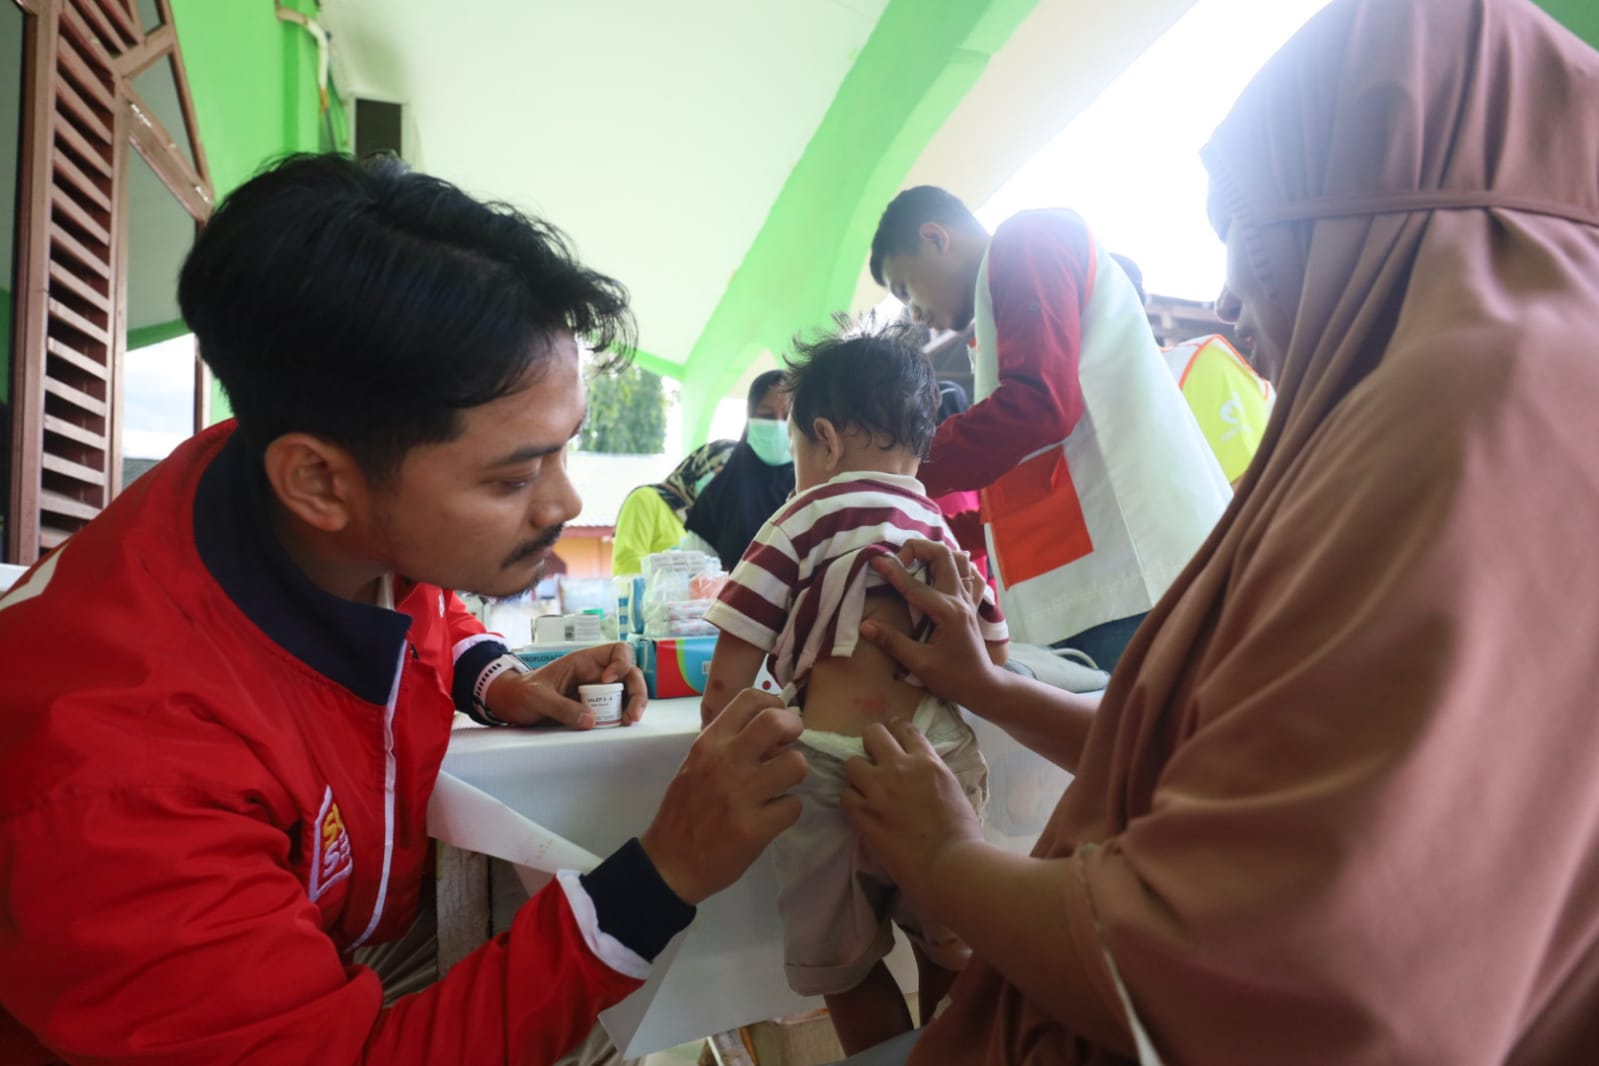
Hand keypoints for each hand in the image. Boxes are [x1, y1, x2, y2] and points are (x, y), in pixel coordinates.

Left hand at [485, 642, 646, 727]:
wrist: (513, 704)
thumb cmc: (523, 692)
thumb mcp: (538, 697)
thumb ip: (562, 708)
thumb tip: (591, 720)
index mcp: (584, 661)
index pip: (617, 651)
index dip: (621, 663)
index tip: (608, 681)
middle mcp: (596, 674)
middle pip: (630, 675)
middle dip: (637, 692)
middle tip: (631, 715)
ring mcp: (597, 691)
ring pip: (627, 693)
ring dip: (633, 706)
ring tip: (628, 722)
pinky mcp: (595, 708)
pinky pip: (616, 709)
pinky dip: (623, 716)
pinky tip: (620, 726)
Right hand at [640, 689, 805, 903]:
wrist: (669, 863)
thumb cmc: (685, 810)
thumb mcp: (696, 764)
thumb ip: (728, 744)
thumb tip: (773, 733)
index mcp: (709, 743)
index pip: (750, 698)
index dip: (775, 705)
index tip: (777, 722)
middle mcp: (724, 762)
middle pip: (776, 721)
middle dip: (794, 728)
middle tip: (790, 745)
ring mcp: (740, 795)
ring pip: (796, 764)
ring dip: (795, 773)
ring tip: (781, 785)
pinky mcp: (754, 828)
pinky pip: (794, 806)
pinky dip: (788, 810)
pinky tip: (773, 816)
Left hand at [842, 719, 984, 897]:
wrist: (950, 863)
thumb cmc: (962, 833)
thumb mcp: (953, 790)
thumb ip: (933, 776)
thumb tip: (921, 775)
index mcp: (927, 762)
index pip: (905, 730)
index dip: (895, 729)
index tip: (891, 733)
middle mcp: (899, 768)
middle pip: (872, 734)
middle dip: (870, 743)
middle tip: (873, 758)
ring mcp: (878, 790)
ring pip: (851, 763)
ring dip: (857, 774)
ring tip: (864, 787)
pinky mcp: (864, 814)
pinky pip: (845, 796)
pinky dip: (852, 801)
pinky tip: (861, 810)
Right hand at [859, 539, 1003, 710]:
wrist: (983, 687)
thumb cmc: (952, 678)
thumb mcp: (920, 664)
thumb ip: (893, 642)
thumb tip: (865, 626)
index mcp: (947, 612)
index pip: (914, 585)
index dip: (892, 571)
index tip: (875, 559)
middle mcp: (960, 599)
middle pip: (944, 555)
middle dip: (919, 549)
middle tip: (899, 561)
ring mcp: (968, 600)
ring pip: (958, 560)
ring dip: (937, 554)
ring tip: (917, 563)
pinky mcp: (971, 605)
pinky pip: (969, 575)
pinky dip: (956, 567)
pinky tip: (942, 573)